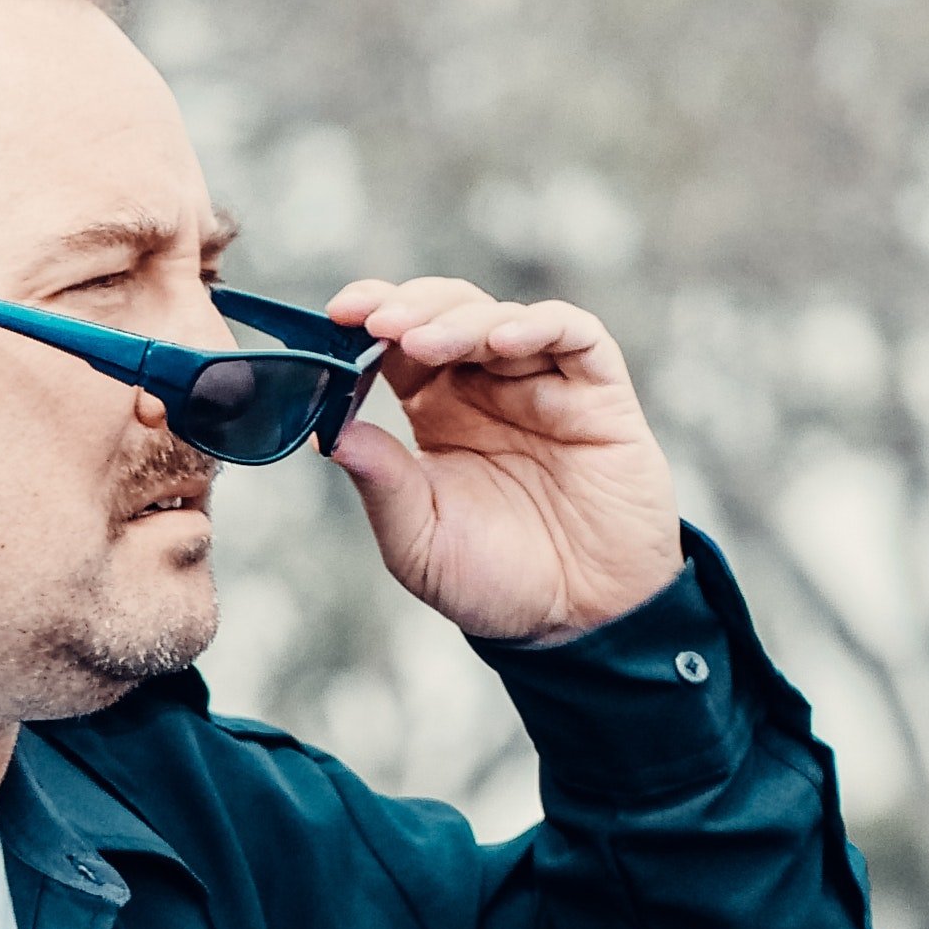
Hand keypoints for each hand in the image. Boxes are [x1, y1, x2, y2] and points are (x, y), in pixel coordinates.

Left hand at [323, 274, 683, 648]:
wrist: (580, 621)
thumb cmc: (497, 584)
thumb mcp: (419, 544)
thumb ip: (382, 486)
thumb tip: (329, 434)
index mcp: (440, 414)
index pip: (399, 345)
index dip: (370, 319)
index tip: (337, 315)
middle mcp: (489, 389)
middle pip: (446, 314)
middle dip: (407, 308)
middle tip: (374, 321)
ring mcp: (544, 385)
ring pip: (499, 317)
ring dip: (457, 320)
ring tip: (422, 341)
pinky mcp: (599, 393)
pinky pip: (575, 337)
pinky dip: (538, 326)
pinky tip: (502, 341)